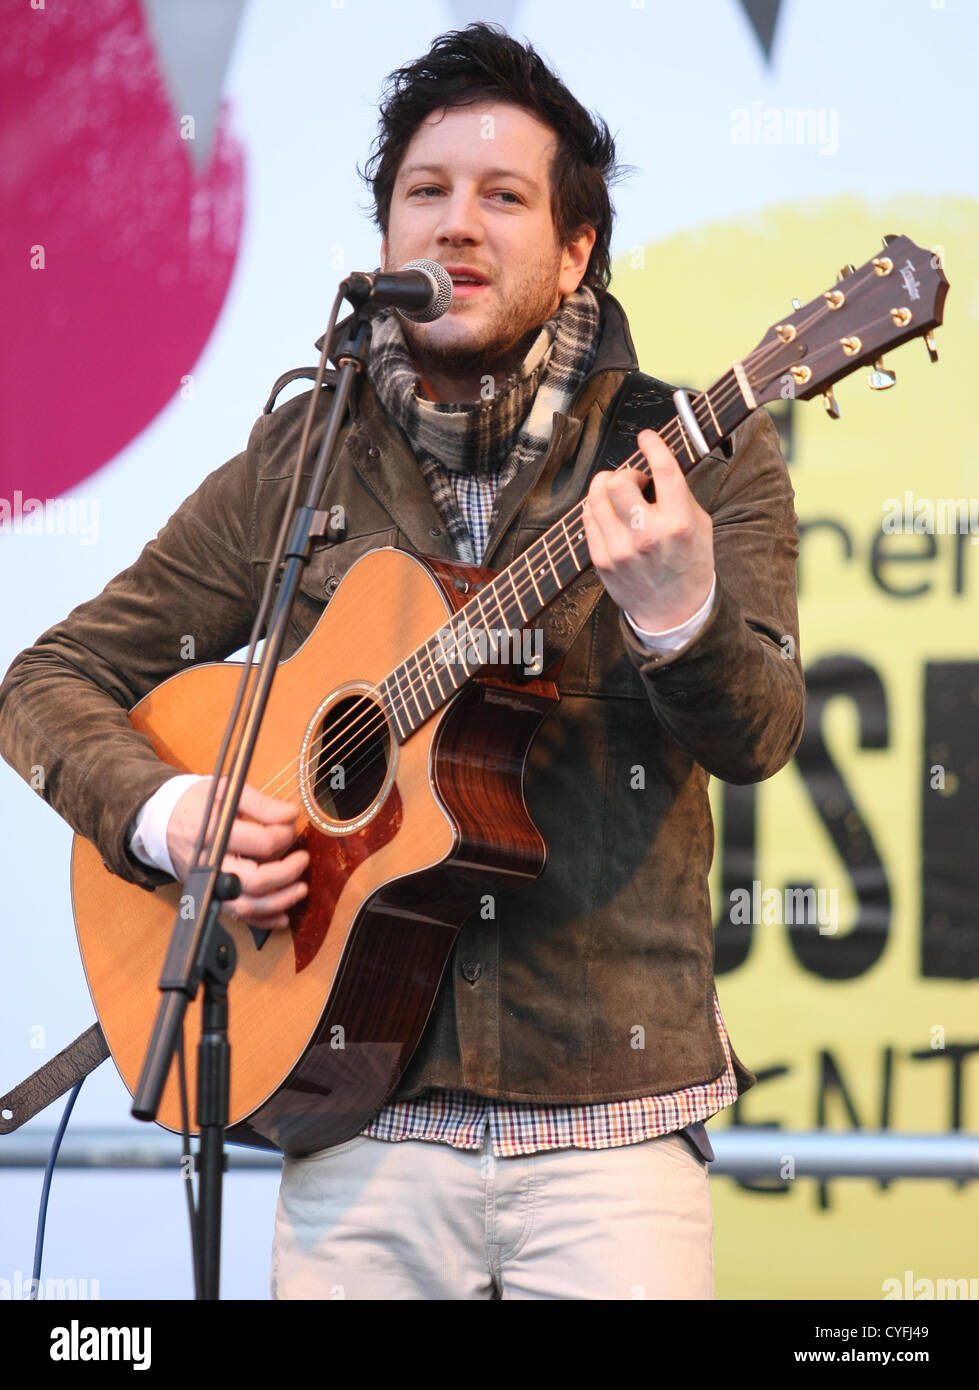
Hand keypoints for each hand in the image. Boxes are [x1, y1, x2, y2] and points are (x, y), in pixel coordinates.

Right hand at [166, 777, 308, 928]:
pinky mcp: (211, 895)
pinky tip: (283, 916)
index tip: (291, 824)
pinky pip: (237, 916)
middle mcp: (211, 864)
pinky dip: (262, 920)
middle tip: (303, 859)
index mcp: (215, 834)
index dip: (284, 834)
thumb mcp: (227, 791)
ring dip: (279, 901)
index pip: (261, 843)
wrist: (164, 822)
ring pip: (246, 905)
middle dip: (286, 872)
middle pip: (254, 880)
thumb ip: (260, 803)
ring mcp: (210, 883)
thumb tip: (290, 814)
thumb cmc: (197, 804)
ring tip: (301, 889)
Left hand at [582, 428, 714, 631]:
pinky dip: (596, 508)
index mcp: (679, 523)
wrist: (674, 612)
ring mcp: (620, 550)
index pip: (663, 471)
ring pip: (596, 497)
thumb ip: (678, 493)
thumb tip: (654, 461)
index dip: (653, 445)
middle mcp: (647, 535)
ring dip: (606, 487)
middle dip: (625, 473)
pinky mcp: (601, 560)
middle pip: (618, 481)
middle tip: (635, 482)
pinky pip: (587, 518)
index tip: (647, 437)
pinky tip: (610, 514)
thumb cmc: (689, 563)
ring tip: (619, 496)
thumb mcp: (699, 525)